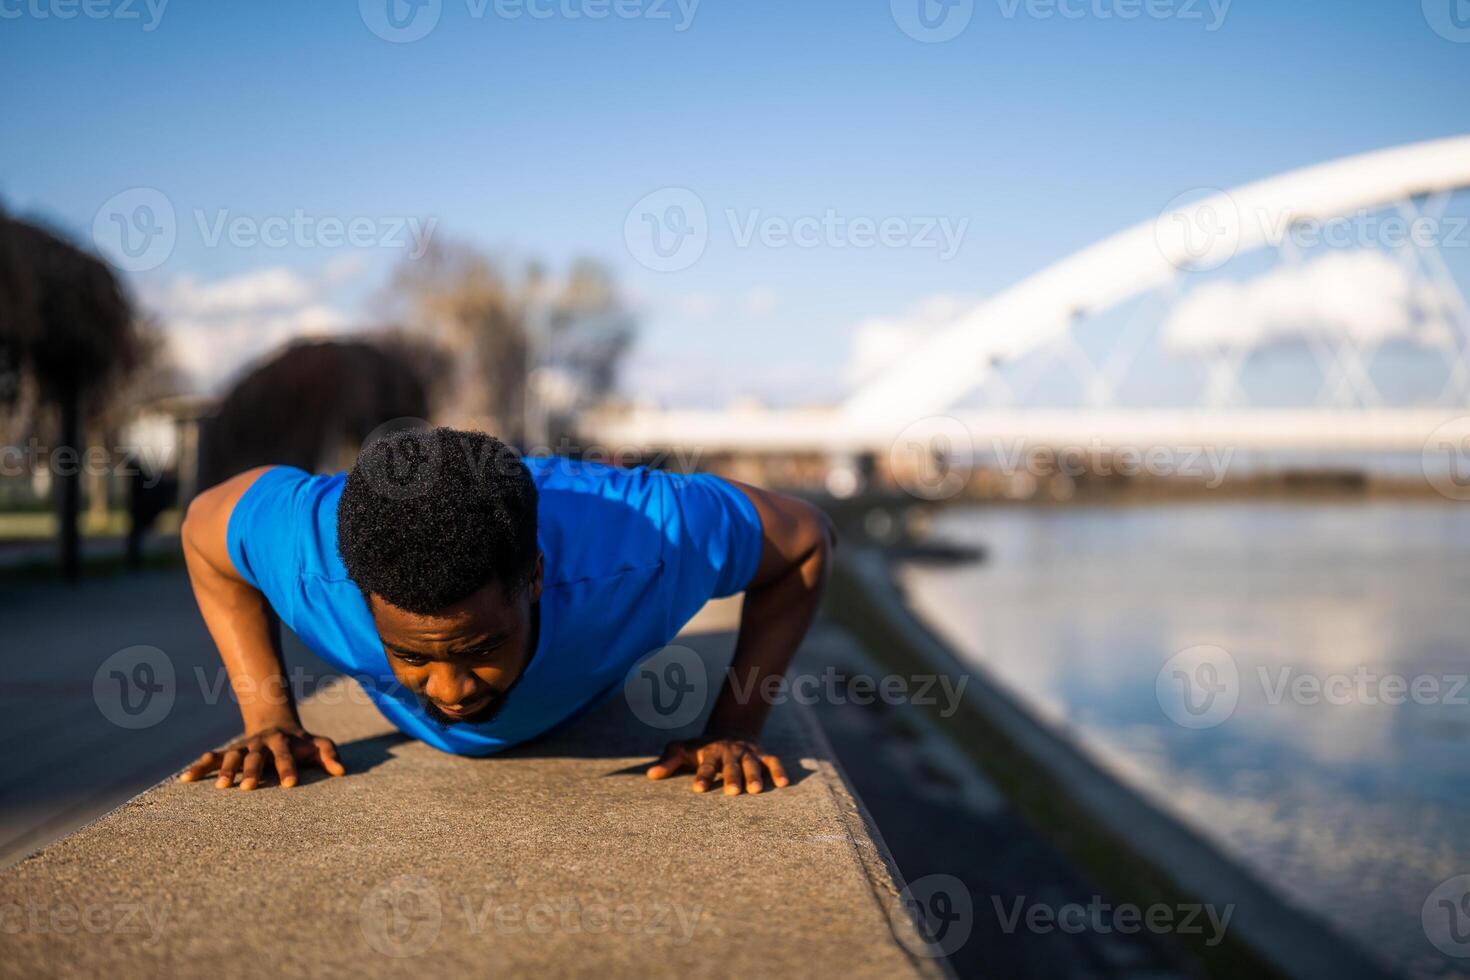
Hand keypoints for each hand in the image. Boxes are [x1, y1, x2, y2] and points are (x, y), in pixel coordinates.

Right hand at [179, 725, 345, 789]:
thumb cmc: (301, 742)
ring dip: (225, 769)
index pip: (286, 754)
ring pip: (232, 756)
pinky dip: (199, 767)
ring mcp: (243, 747)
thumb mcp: (318, 744)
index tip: (290, 785)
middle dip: (251, 771)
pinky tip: (184, 779)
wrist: (275, 724)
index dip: (288, 768)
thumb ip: (329, 755)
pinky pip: (212, 758)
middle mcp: (260, 743)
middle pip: (255, 756)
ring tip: (220, 787)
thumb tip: (341, 771)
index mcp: (283, 741)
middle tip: (247, 788)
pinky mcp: (230, 752)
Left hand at [646, 736, 789, 795]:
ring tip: (756, 790)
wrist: (728, 731)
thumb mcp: (683, 749)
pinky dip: (778, 771)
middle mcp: (729, 752)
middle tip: (732, 793)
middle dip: (732, 777)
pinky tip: (784, 784)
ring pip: (752, 763)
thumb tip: (650, 775)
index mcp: (709, 752)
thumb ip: (668, 761)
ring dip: (755, 775)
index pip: (705, 765)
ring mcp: (747, 753)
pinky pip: (772, 761)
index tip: (698, 790)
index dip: (702, 777)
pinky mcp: (762, 755)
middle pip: (731, 765)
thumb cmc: (700, 748)